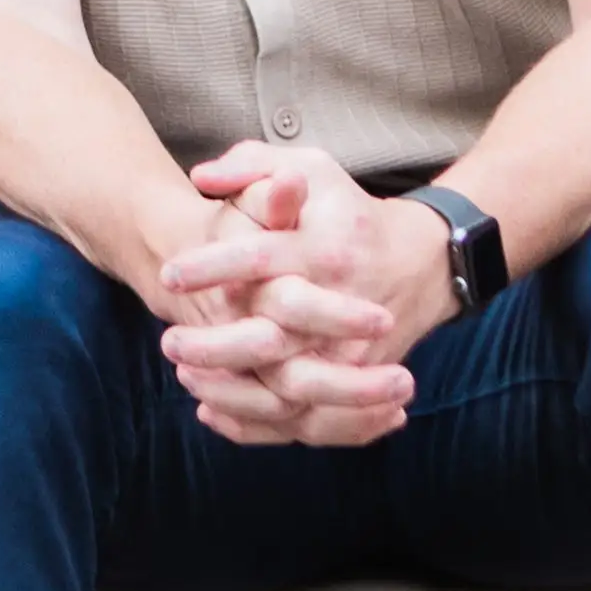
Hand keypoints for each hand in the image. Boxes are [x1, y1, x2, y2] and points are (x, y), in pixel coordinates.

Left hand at [153, 144, 447, 447]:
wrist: (422, 264)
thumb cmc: (351, 213)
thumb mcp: (314, 170)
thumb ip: (255, 166)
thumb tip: (201, 175)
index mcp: (323, 249)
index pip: (260, 258)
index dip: (212, 266)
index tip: (169, 272)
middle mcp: (340, 305)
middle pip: (272, 338)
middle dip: (216, 346)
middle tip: (168, 341)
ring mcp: (351, 352)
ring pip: (288, 390)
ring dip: (232, 392)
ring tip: (186, 378)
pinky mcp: (355, 383)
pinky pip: (307, 420)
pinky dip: (259, 425)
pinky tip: (212, 411)